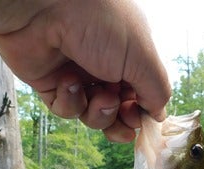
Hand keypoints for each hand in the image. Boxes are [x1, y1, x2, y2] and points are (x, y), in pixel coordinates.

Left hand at [0, 0, 170, 141]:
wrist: (44, 5)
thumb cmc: (100, 22)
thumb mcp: (143, 58)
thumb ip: (157, 91)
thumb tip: (159, 116)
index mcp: (130, 55)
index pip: (141, 95)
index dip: (141, 113)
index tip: (140, 120)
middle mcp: (105, 65)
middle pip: (118, 111)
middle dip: (122, 121)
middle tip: (124, 121)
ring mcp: (78, 75)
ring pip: (93, 115)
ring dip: (99, 113)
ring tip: (98, 97)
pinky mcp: (50, 84)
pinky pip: (66, 109)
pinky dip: (70, 102)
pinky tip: (68, 83)